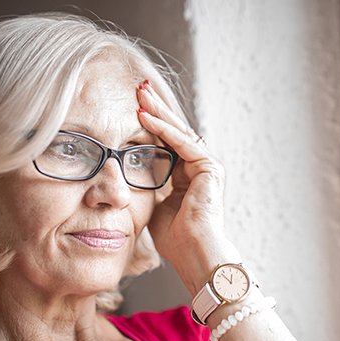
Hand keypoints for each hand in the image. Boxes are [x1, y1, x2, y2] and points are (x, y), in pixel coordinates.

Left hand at [136, 81, 240, 292]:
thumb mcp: (155, 206)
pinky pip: (184, 143)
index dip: (151, 123)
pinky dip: (164, 130)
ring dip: (158, 111)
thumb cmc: (176, 239)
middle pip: (175, 131)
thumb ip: (149, 189)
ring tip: (140, 93)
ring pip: (179, 132)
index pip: (168, 141)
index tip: (133, 106)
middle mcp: (202, 167)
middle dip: (156, 108)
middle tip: (138, 87)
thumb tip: (128, 179)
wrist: (194, 253)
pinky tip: (146, 116)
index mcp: (189, 175)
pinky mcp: (211, 168)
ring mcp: (208, 166)